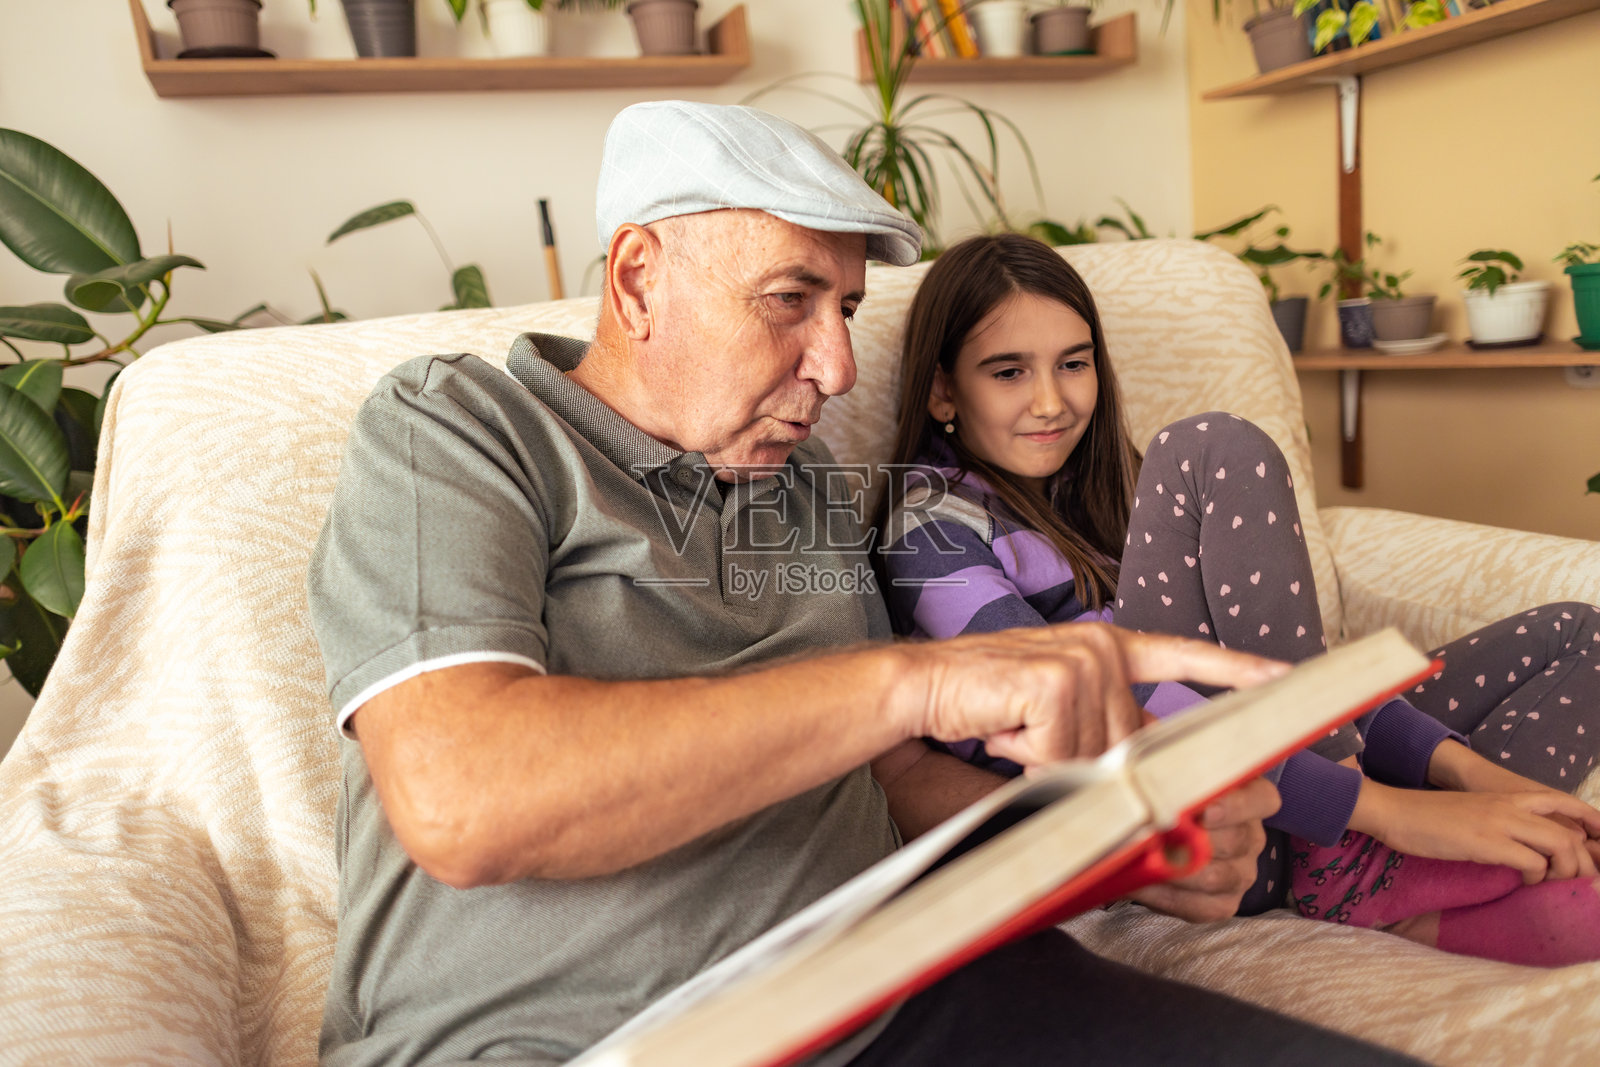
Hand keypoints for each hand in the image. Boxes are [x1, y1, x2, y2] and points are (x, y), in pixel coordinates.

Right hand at [892, 622, 1289, 769]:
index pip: (1182, 655)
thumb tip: (1153, 777)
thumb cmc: (980, 704)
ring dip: (1046, 762)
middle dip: (1078, 762)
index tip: (1287, 677)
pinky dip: (1027, 758)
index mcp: (1105, 648)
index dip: (1235, 669)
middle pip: (1129, 744)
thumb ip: (1104, 729)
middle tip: (1023, 737)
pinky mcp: (1057, 683)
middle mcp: (1101, 648)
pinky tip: (1000, 727)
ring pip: (1096, 758)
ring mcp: (1083, 662)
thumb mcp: (1054, 713)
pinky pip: (1063, 758)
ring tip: (1008, 728)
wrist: (915, 686)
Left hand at [1127, 776, 1279, 921]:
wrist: (1140, 832)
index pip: (1262, 799)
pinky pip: (1202, 907)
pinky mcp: (1222, 903)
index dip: (1237, 805)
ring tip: (1142, 858)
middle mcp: (1250, 835)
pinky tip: (1143, 883)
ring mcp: (1241, 872)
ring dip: (1177, 869)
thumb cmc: (1153, 794)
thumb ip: (1152, 761)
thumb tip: (1133, 760)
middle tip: (1157, 835)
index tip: (1204, 809)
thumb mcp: (1154, 770)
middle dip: (1194, 840)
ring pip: (1218, 876)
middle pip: (1236, 840)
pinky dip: (1167, 896)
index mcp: (1246, 796)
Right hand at [1352, 779, 1599, 883]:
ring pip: (1559, 846)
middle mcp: (1510, 805)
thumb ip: (1499, 822)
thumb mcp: (1472, 812)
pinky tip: (1523, 881)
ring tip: (1550, 885)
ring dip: (1565, 872)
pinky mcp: (1485, 842)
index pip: (1562, 801)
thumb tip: (1519, 848)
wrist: (1394, 810)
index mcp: (1507, 797)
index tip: (1599, 840)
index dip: (1589, 819)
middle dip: (1583, 863)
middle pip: (1569, 832)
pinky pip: (1531, 862)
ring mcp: (1499, 822)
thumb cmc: (1427, 816)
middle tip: (1576, 883)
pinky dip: (1536, 877)